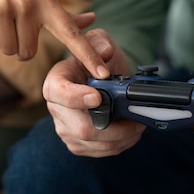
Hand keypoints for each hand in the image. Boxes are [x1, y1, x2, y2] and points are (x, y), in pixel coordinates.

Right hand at [0, 0, 108, 78]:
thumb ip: (66, 16)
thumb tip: (92, 20)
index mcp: (47, 3)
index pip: (72, 34)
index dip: (88, 55)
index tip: (103, 75)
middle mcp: (26, 4)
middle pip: (27, 53)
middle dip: (21, 45)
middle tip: (16, 24)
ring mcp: (2, 7)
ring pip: (7, 49)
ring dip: (4, 40)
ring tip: (2, 17)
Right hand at [42, 29, 145, 156]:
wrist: (102, 78)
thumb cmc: (97, 60)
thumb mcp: (99, 42)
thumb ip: (100, 43)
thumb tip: (104, 52)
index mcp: (56, 81)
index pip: (58, 93)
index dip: (76, 97)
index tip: (99, 97)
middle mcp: (56, 107)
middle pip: (81, 127)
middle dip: (114, 127)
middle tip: (135, 119)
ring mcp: (65, 128)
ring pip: (95, 143)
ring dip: (122, 137)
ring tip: (138, 124)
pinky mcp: (77, 143)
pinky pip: (100, 151)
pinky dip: (120, 144)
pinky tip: (130, 132)